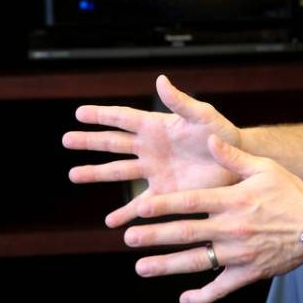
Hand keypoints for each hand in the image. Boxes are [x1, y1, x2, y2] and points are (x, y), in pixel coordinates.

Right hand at [62, 75, 240, 226]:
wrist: (236, 163)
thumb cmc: (222, 134)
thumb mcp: (202, 116)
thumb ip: (180, 101)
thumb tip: (160, 80)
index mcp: (157, 126)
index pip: (123, 119)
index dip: (101, 115)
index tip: (78, 113)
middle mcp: (151, 148)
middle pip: (113, 144)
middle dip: (89, 142)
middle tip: (66, 140)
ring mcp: (154, 171)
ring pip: (118, 172)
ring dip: (96, 173)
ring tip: (74, 175)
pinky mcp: (164, 193)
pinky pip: (139, 205)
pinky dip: (125, 214)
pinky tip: (111, 223)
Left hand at [123, 135, 302, 302]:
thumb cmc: (292, 192)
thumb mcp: (264, 168)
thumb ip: (233, 157)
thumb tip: (209, 139)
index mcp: (234, 199)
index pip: (191, 202)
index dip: (163, 205)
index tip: (138, 207)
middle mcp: (233, 227)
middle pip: (186, 233)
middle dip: (155, 236)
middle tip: (129, 238)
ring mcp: (240, 253)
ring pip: (197, 262)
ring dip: (167, 265)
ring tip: (141, 267)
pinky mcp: (250, 273)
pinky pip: (222, 287)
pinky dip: (203, 296)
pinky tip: (184, 299)